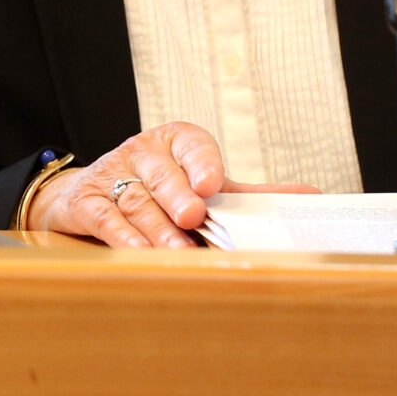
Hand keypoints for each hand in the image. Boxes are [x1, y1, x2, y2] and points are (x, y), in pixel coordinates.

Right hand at [29, 121, 319, 248]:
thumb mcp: (202, 188)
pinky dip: (122, 237)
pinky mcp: (86, 202)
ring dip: (156, 228)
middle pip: (161, 174)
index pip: (191, 144)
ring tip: (177, 251)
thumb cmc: (162, 192)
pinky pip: (104, 218)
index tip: (212, 184)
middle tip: (193, 216)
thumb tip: (310, 197)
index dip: (201, 162)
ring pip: (136, 201)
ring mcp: (111, 175)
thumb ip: (249, 197)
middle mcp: (141, 153)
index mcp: (175, 143)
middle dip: (177, 195)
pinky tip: (138, 252)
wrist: (93, 195)